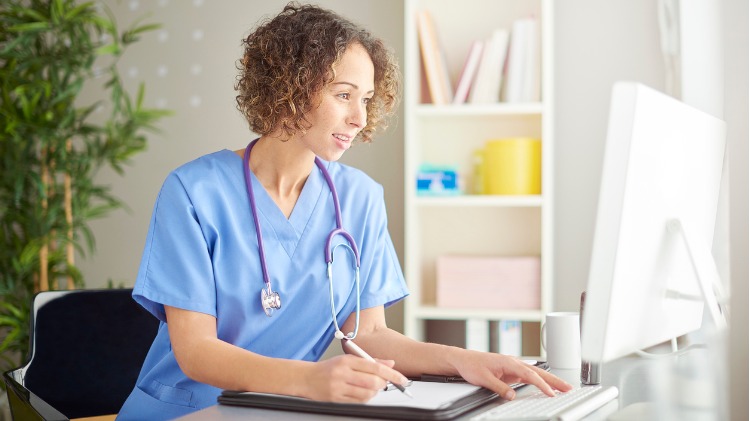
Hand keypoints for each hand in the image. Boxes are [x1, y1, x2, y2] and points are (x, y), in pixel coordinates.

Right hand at [302, 354, 408, 402]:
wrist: (306, 378)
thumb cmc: (329, 368)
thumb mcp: (348, 359)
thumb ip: (370, 361)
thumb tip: (390, 363)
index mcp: (347, 360)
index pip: (375, 367)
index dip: (392, 374)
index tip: (402, 379)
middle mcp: (342, 373)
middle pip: (372, 382)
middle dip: (383, 384)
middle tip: (384, 383)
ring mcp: (338, 387)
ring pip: (366, 394)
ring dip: (374, 393)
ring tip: (372, 388)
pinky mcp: (335, 399)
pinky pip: (357, 402)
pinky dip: (365, 399)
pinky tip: (363, 394)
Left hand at [451, 350, 572, 399]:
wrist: (464, 360)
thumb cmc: (472, 365)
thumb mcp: (483, 379)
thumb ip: (499, 387)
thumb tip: (512, 396)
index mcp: (508, 362)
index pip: (530, 374)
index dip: (542, 384)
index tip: (551, 393)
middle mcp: (513, 363)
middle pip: (538, 372)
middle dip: (554, 380)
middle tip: (568, 388)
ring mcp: (513, 367)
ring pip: (535, 374)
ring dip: (550, 380)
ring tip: (563, 388)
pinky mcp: (511, 371)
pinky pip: (529, 377)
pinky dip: (540, 381)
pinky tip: (547, 386)